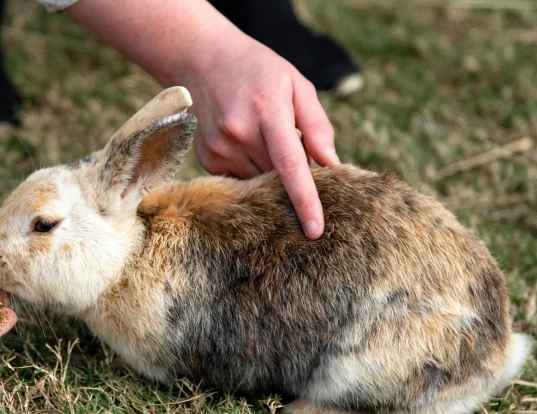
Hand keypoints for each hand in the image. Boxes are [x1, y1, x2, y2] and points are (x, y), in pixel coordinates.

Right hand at [65, 0, 339, 238]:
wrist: (203, 61)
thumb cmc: (259, 72)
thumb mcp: (296, 84)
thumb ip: (317, 125)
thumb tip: (332, 165)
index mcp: (267, 112)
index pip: (290, 165)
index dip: (304, 200)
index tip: (315, 230)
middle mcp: (238, 134)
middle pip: (275, 179)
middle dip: (291, 179)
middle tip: (293, 153)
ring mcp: (219, 149)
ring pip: (257, 183)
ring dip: (269, 174)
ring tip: (265, 140)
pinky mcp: (207, 159)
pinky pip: (240, 180)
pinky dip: (251, 170)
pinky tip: (246, 144)